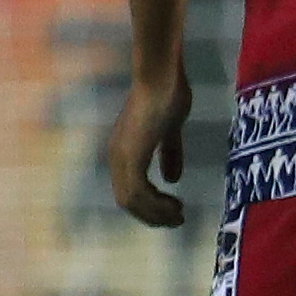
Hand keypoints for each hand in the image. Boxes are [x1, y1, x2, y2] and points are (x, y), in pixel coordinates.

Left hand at [106, 69, 197, 229]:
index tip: (172, 212)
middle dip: (152, 216)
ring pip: (131, 201)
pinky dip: (156, 204)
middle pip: (127, 202)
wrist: (162, 76)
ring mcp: (122, 156)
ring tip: (178, 214)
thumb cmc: (167, 95)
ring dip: (156, 214)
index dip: (148, 207)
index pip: (128, 192)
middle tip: (177, 220)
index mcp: (123, 152)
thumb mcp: (170, 131)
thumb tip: (173, 179)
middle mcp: (116, 157)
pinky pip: (139, 191)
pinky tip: (175, 204)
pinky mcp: (132, 154)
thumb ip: (170, 154)